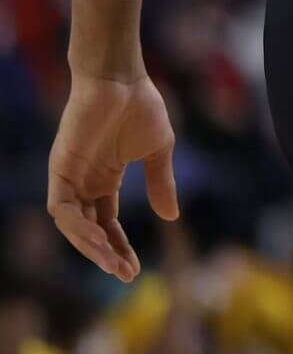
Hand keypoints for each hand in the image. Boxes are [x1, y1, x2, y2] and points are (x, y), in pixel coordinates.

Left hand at [48, 71, 179, 280]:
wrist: (121, 78)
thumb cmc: (140, 106)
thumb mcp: (158, 151)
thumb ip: (161, 183)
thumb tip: (171, 218)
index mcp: (105, 180)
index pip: (108, 224)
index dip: (120, 247)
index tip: (136, 269)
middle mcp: (84, 184)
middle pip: (89, 231)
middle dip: (106, 255)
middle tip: (125, 274)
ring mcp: (70, 178)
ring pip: (72, 226)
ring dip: (90, 247)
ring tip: (113, 262)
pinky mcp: (60, 169)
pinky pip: (62, 209)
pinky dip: (76, 227)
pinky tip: (98, 238)